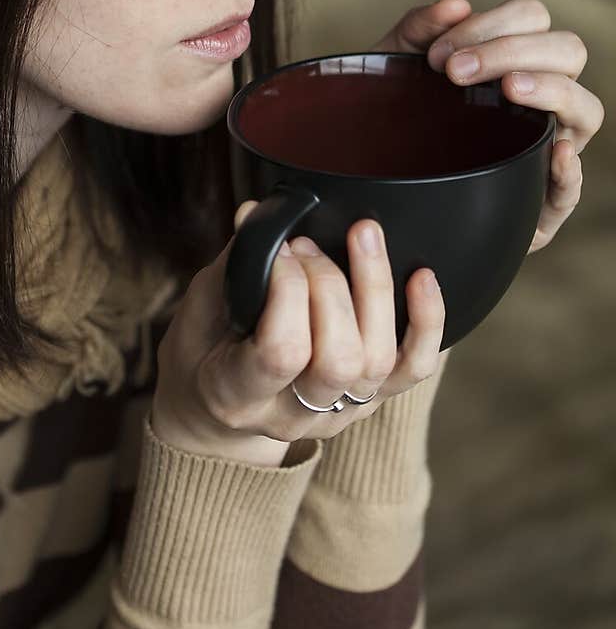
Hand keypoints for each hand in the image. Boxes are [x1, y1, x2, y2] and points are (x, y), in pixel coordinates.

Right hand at [149, 202, 445, 466]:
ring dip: (376, 287)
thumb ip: (234, 266)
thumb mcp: (202, 309)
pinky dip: (426, 321)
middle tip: (306, 246)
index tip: (279, 249)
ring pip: (378, 361)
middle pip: (338, 358)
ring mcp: (336, 414)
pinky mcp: (371, 403)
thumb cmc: (205, 349)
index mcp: (236, 394)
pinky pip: (414, 368)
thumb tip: (259, 213)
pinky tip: (422, 276)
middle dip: (329, 285)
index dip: (288, 290)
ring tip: (361, 235)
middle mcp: (291, 415)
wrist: (215, 410)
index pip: (280, 352)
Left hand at [371, 0, 604, 252]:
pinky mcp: (537, 207)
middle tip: (455, 71)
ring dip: (552, 91)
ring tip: (509, 89)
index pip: (533, 20)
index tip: (438, 53)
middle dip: (515, 50)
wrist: (369, 194)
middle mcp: (540, 103)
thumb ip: (415, 33)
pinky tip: (554, 151)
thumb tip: (455, 5)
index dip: (493, 24)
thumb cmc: (390, 125)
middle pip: (568, 52)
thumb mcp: (391, 75)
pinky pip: (572, 189)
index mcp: (512, 63)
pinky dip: (570, 169)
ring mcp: (546, 152)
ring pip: (587, 110)